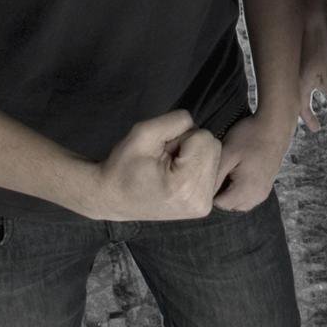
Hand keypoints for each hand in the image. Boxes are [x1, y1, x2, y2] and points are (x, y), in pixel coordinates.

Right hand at [94, 110, 219, 220]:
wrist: (112, 198)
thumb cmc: (123, 166)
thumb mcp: (143, 133)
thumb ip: (175, 121)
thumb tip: (195, 122)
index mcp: (185, 185)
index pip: (204, 137)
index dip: (181, 137)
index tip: (161, 153)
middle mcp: (200, 200)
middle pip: (213, 146)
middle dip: (190, 145)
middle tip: (165, 160)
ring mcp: (203, 205)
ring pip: (214, 156)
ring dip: (193, 155)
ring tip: (170, 168)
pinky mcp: (203, 206)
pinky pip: (212, 169)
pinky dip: (196, 166)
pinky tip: (177, 176)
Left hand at [213, 111, 294, 211]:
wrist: (275, 126)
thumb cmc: (250, 137)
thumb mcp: (227, 153)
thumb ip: (214, 177)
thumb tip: (203, 195)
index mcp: (246, 190)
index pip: (219, 205)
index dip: (210, 191)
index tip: (211, 174)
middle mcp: (257, 197)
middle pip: (229, 206)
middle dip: (221, 193)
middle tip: (220, 170)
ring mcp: (263, 192)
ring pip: (238, 203)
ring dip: (230, 192)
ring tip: (230, 171)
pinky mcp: (266, 187)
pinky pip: (248, 196)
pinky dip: (240, 189)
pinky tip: (239, 172)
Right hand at [298, 13, 326, 130]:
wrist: (313, 13)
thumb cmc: (322, 44)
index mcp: (299, 85)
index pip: (302, 109)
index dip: (310, 119)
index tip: (316, 128)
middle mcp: (296, 75)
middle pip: (318, 89)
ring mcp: (300, 62)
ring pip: (323, 74)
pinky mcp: (307, 50)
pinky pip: (321, 62)